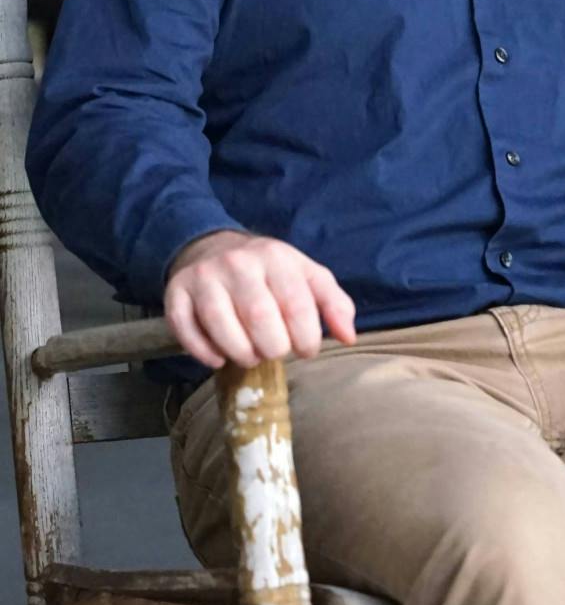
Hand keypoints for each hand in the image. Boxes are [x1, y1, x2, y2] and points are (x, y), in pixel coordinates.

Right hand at [162, 230, 357, 369]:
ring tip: (252, 357)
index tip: (307, 350)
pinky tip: (219, 359)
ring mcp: (204, 277)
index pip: (297, 303)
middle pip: (258, 316)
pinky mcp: (175, 293)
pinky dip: (203, 352)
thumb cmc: (269, 270)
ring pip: (220, 324)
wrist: (213, 246)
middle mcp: (239, 264)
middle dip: (273, 347)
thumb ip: (334, 303)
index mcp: (277, 258)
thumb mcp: (307, 276)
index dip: (306, 336)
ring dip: (240, 352)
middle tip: (276, 352)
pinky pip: (185, 328)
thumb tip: (349, 337)